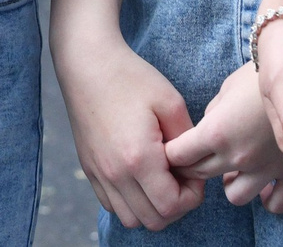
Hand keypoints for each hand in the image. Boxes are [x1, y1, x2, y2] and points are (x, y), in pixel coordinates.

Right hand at [53, 35, 202, 228]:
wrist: (87, 63)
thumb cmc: (130, 77)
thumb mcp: (170, 102)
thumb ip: (187, 140)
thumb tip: (194, 166)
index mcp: (138, 157)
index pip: (171, 206)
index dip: (192, 196)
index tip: (195, 173)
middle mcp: (115, 173)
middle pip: (153, 220)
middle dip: (176, 206)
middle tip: (182, 178)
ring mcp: (99, 173)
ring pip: (131, 219)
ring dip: (152, 208)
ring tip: (161, 179)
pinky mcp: (89, 169)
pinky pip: (112, 205)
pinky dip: (130, 202)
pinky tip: (140, 177)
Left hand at [163, 63, 282, 212]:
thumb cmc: (261, 74)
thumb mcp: (227, 88)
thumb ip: (213, 115)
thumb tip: (206, 128)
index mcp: (217, 132)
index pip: (179, 155)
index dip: (171, 151)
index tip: (171, 147)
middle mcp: (238, 155)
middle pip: (200, 174)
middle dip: (192, 165)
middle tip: (196, 154)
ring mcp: (265, 168)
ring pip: (235, 195)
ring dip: (230, 182)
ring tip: (233, 166)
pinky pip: (275, 203)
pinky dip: (267, 196)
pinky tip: (264, 182)